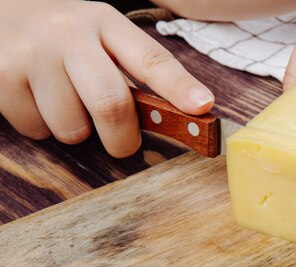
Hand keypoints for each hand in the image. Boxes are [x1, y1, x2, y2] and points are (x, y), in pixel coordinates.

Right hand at [0, 0, 213, 157]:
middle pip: (111, 104)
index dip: (179, 87)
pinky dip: (42, 128)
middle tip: (122, 143)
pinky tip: (34, 99)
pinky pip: (38, 129)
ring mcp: (33, 53)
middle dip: (122, 138)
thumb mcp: (95, 37)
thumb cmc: (56, 37)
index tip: (203, 106)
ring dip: (76, 131)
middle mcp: (69, 32)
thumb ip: (129, 71)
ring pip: (73, 127)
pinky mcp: (1, 75)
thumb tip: (181, 114)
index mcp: (104, 22)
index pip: (151, 59)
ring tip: (63, 104)